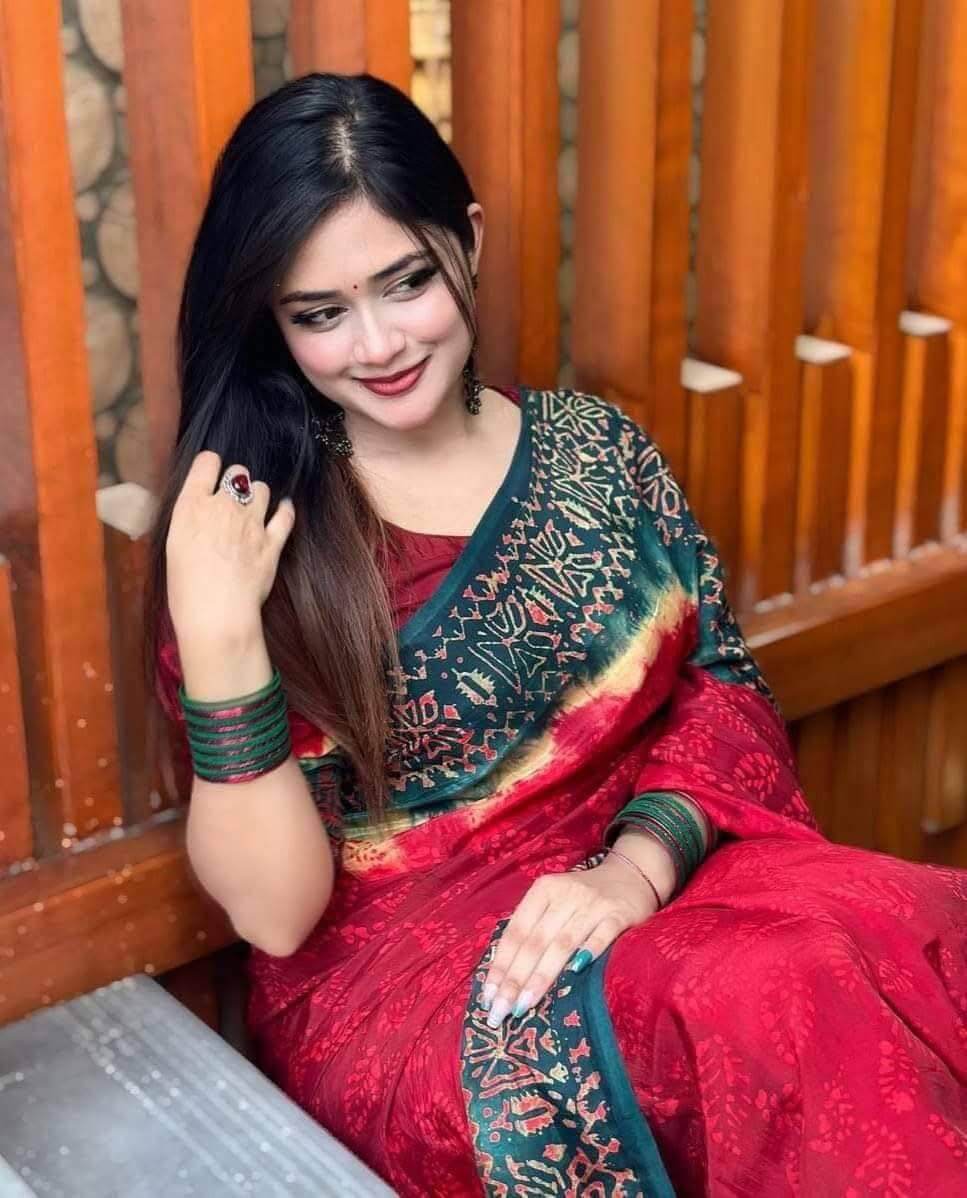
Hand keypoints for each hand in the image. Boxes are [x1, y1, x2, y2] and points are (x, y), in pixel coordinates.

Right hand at [166, 451, 295, 644]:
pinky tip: (284, 509)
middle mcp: (224, 506)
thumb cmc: (184, 589)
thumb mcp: (173, 546)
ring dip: (258, 495)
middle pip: (238, 472)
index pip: (206, 462)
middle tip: (231, 499)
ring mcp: (252, 523)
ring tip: (253, 508)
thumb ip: (189, 521)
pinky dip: (285, 510)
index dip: (210, 465)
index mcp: (192, 506)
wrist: (216, 615)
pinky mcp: (273, 542)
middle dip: (235, 481)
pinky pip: (285, 515)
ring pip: (262, 489)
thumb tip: (198, 514)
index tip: (210, 473)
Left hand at [481, 854, 660, 1028]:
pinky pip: (602, 935)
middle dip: (514, 979)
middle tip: (500, 1012)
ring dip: (541, 976)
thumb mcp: (554, 903)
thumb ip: (533, 929)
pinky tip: (575, 973)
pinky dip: (588, 951)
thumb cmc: (583, 898)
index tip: (488, 997)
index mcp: (543, 890)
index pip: (516, 931)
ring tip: (524, 1005)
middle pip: (535, 941)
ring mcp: (593, 904)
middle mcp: (566, 894)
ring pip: (562, 943)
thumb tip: (503, 974)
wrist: (631, 876)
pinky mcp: (619, 913)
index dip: (500, 964)